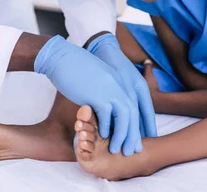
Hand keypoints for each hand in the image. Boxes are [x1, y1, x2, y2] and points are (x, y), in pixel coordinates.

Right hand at [88, 33, 156, 155]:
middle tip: (133, 149)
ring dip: (122, 135)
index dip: (144, 123)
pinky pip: (106, 115)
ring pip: (124, 117)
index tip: (142, 137)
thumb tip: (112, 109)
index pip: (140, 105)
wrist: (62, 57)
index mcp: (123, 80)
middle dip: (135, 134)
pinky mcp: (97, 93)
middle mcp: (120, 84)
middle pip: (134, 113)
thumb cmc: (79, 69)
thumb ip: (111, 91)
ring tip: (118, 148)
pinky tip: (102, 135)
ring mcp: (110, 88)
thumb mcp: (102, 78)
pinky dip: (105, 127)